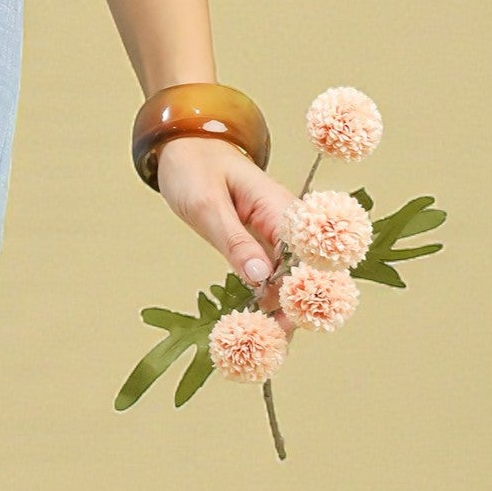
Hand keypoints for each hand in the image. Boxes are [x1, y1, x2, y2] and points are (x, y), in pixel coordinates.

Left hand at [153, 134, 298, 333]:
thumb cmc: (194, 166)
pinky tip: (255, 325)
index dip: (302, 294)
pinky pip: (272, 277)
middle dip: (293, 311)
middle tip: (268, 344)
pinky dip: (265, 300)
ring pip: (289, 281)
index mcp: (280, 209)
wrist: (184, 144)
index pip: (307, 259)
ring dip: (280, 311)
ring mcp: (275, 235)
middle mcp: (285, 224)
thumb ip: (234, 240)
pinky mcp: (261, 244)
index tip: (284, 324)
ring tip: (260, 346)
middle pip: (303, 276)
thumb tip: (261, 279)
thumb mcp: (206, 204)